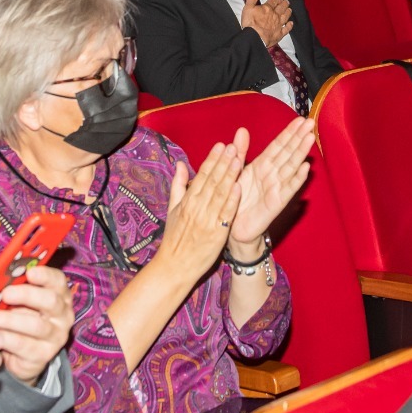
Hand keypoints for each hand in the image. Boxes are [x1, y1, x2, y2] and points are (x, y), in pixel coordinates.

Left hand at [0, 264, 73, 384]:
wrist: (22, 354)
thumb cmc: (18, 317)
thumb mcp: (18, 302)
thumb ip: (13, 289)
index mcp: (59, 295)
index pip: (58, 280)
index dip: (45, 275)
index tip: (29, 272)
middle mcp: (63, 315)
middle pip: (50, 301)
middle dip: (26, 295)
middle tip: (5, 294)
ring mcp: (56, 336)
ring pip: (36, 325)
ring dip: (11, 320)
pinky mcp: (45, 355)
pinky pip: (25, 345)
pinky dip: (7, 339)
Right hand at [155, 141, 242, 282]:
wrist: (174, 266)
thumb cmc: (174, 239)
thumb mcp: (172, 210)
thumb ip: (178, 186)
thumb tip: (179, 164)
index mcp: (187, 201)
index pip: (201, 176)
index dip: (212, 160)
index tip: (221, 145)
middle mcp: (197, 208)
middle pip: (212, 181)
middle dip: (223, 162)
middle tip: (233, 146)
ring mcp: (207, 220)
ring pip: (220, 194)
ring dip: (230, 176)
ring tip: (239, 159)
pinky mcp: (217, 234)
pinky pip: (226, 214)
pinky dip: (232, 200)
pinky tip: (239, 187)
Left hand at [227, 119, 314, 249]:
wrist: (232, 225)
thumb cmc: (236, 198)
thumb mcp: (235, 171)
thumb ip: (240, 151)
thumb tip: (242, 130)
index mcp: (262, 165)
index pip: (278, 145)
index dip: (289, 132)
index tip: (300, 120)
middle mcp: (271, 174)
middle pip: (288, 152)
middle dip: (299, 137)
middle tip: (310, 122)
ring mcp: (276, 187)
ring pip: (290, 166)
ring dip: (300, 153)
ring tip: (309, 138)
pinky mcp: (276, 202)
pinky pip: (288, 189)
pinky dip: (297, 178)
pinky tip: (305, 167)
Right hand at [240, 0, 292, 47]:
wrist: (255, 37)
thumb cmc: (250, 23)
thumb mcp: (248, 8)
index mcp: (267, 9)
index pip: (273, 2)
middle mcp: (275, 15)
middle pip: (281, 8)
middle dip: (284, 4)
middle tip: (287, 2)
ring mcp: (278, 25)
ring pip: (285, 17)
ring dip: (288, 13)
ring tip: (290, 10)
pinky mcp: (279, 34)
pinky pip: (286, 29)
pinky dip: (289, 26)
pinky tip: (290, 24)